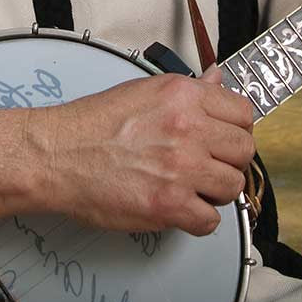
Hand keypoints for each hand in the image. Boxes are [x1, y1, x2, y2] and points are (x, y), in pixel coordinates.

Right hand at [33, 69, 254, 235]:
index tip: (225, 138)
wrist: (57, 154)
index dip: (236, 128)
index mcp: (183, 95)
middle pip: (244, 151)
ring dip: (216, 191)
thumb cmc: (92, 124)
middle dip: (230, 160)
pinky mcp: (168, 205)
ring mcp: (181, 168)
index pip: (243, 113)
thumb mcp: (145, 90)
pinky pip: (209, 221)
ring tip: (192, 186)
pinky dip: (198, 219)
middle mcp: (188, 128)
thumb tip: (216, 80)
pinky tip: (180, 207)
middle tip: (209, 165)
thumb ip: (188, 89)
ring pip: (232, 187)